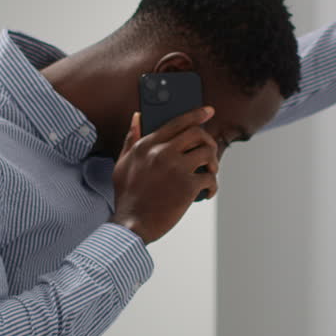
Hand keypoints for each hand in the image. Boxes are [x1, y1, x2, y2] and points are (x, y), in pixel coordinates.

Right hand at [109, 107, 219, 243]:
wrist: (132, 224)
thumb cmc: (127, 195)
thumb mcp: (122, 163)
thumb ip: (131, 139)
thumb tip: (136, 117)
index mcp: (146, 145)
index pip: (177, 122)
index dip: (196, 114)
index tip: (209, 111)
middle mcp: (162, 152)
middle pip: (197, 134)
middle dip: (208, 140)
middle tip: (209, 151)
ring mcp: (176, 168)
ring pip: (208, 153)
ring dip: (213, 163)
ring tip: (208, 172)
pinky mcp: (187, 186)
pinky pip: (210, 178)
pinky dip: (213, 186)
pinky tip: (207, 192)